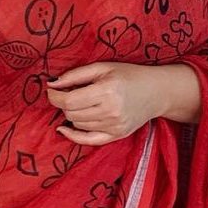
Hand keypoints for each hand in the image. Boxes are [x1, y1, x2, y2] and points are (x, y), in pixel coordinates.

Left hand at [45, 61, 200, 144]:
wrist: (156, 91)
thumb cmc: (128, 75)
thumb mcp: (103, 67)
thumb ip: (75, 75)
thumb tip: (51, 83)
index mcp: (107, 91)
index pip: (69, 100)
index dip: (54, 96)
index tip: (51, 90)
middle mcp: (111, 111)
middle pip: (71, 113)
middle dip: (64, 103)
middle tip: (68, 93)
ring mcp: (114, 126)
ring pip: (77, 124)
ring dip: (72, 114)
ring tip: (80, 103)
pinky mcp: (117, 135)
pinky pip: (88, 140)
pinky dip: (73, 135)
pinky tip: (64, 128)